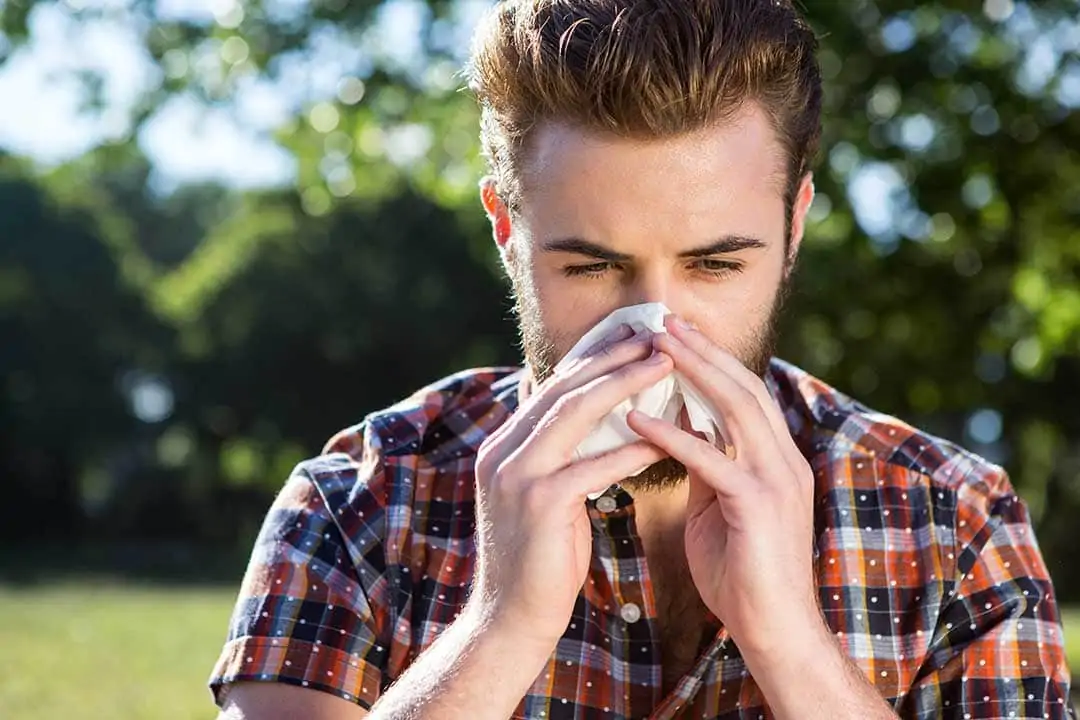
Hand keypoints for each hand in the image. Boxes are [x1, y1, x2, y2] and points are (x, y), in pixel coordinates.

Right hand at [469, 325, 672, 647]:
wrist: (510, 621)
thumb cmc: (539, 560)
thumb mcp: (544, 497)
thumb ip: (560, 456)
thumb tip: (596, 420)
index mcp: (503, 446)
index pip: (551, 387)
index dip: (593, 358)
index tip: (632, 336)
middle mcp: (502, 451)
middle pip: (562, 387)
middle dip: (610, 356)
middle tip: (654, 334)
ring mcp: (516, 475)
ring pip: (574, 413)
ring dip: (623, 384)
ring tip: (664, 364)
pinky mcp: (540, 504)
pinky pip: (592, 465)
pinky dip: (630, 448)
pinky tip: (664, 437)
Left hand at [625, 316, 819, 657]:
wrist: (773, 632)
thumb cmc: (742, 572)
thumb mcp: (718, 507)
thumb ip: (706, 466)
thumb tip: (678, 429)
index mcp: (775, 458)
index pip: (744, 393)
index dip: (711, 359)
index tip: (675, 332)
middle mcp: (783, 460)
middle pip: (743, 386)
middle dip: (702, 350)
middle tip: (663, 319)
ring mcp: (776, 480)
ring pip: (736, 409)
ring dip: (692, 373)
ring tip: (653, 347)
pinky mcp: (758, 506)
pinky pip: (710, 460)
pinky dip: (672, 436)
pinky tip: (636, 420)